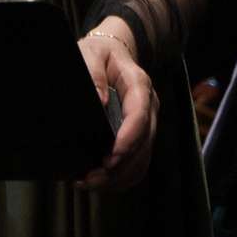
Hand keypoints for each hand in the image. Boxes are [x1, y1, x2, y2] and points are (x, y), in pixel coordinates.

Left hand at [79, 16, 159, 189]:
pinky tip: (99, 183)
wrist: (112, 52)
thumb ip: (93, 73)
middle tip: (90, 179)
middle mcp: (148, 107)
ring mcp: (146, 122)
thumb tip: (100, 102)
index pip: (139, 117)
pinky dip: (121, 177)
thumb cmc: (99, 52)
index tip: (109, 159)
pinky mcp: (139, 134)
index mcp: (138, 86)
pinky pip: (138, 162)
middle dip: (119, 166)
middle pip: (143, 144)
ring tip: (89, 184)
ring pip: (142, 158)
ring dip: (119, 177)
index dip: (127, 141)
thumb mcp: (91, 52)